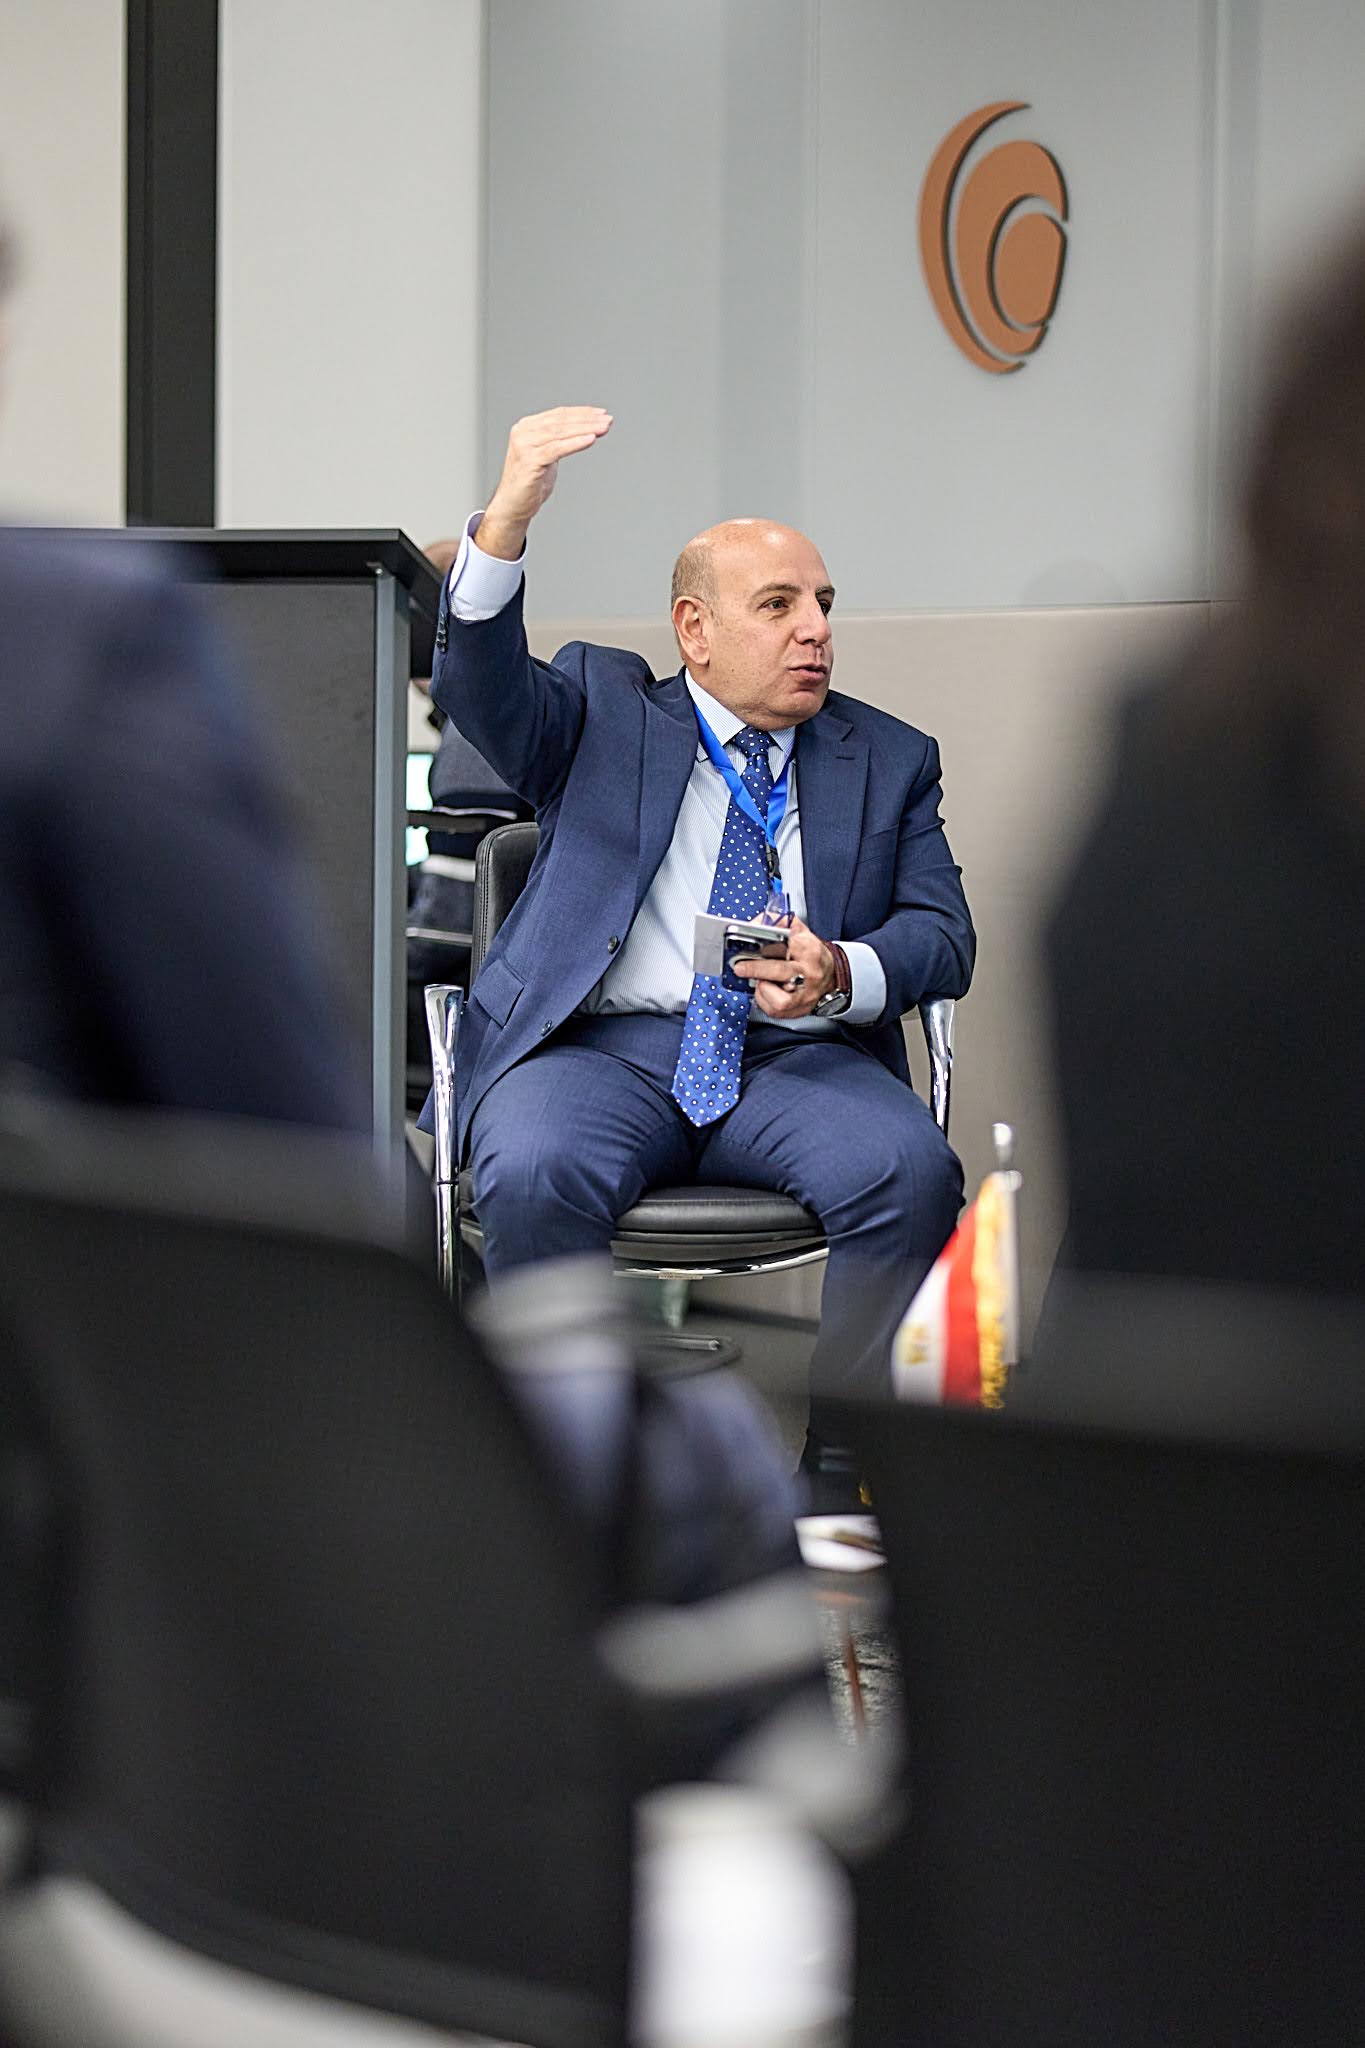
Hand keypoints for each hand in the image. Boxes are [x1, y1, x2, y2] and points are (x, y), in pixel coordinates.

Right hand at [476, 406, 612, 559]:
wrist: (513, 505)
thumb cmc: (530, 482)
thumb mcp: (547, 455)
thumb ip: (558, 441)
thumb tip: (584, 430)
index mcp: (527, 427)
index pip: (559, 414)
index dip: (582, 413)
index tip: (601, 414)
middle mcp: (523, 432)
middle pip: (561, 422)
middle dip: (587, 420)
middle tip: (607, 420)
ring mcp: (525, 445)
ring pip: (561, 433)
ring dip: (585, 429)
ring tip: (603, 428)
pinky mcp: (529, 460)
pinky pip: (557, 449)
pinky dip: (575, 443)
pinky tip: (591, 439)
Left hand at [732, 915, 834, 1019]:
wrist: (831, 974)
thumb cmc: (811, 953)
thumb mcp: (799, 931)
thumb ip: (777, 923)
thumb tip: (753, 925)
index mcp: (810, 950)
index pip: (787, 946)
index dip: (766, 948)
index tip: (748, 949)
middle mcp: (810, 973)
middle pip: (781, 971)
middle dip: (756, 969)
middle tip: (740, 967)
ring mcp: (806, 994)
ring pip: (779, 1000)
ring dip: (763, 990)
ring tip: (762, 981)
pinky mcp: (800, 1009)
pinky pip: (775, 1011)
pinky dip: (764, 1001)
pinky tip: (766, 991)